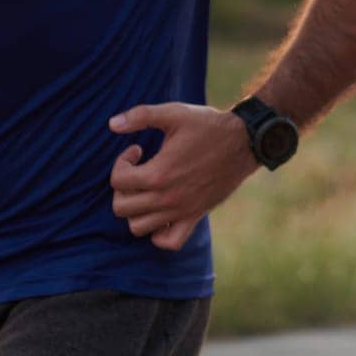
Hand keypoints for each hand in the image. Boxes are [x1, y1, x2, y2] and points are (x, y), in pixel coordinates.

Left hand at [108, 102, 259, 250]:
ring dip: (136, 209)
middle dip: (123, 187)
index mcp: (159, 173)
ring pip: (138, 227)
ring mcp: (181, 211)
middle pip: (121, 207)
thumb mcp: (174, 113)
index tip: (137, 151)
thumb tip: (111, 124)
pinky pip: (168, 242)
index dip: (121, 162)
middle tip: (138, 171)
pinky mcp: (195, 217)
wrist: (244, 141)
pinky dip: (158, 233)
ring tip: (147, 190)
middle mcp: (167, 198)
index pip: (117, 181)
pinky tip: (161, 211)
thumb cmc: (208, 125)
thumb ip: (140, 115)